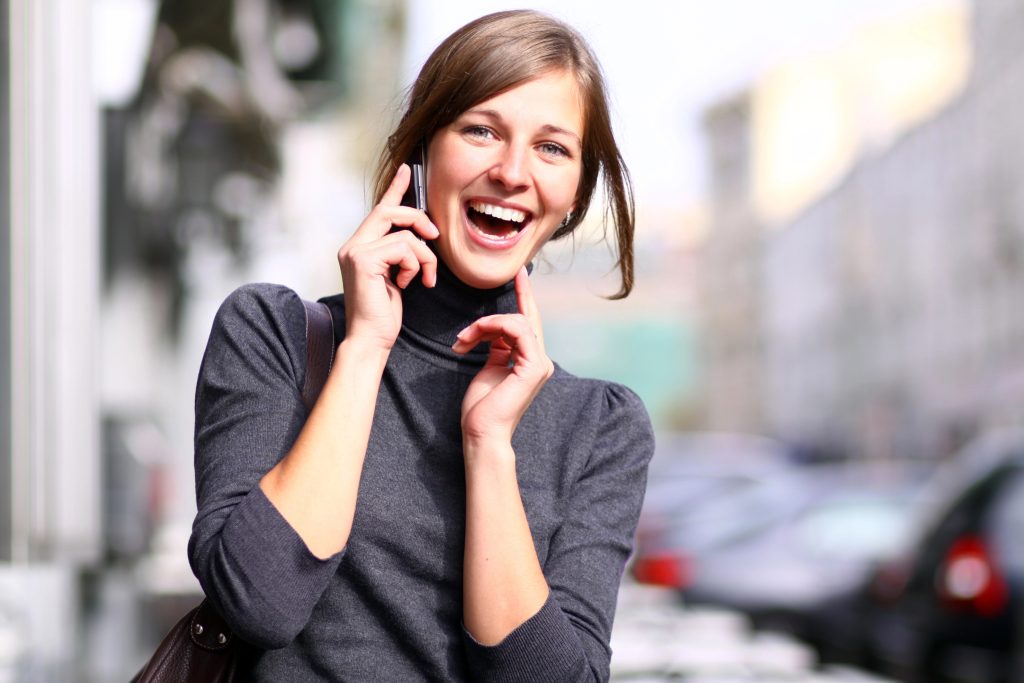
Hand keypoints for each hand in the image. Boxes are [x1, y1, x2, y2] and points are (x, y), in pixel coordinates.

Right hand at [337, 164, 437, 350]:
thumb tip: (419, 236)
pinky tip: (407, 285)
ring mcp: (355, 252)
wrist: (370, 339)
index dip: (395, 189)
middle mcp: (352, 246)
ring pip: (404, 234)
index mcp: (360, 247)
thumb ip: (399, 254)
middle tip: (435, 236)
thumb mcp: (396, 277)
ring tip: (423, 279)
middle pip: (390, 212)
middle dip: (418, 219)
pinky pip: (404, 248)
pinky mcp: (363, 261)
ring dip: (424, 257)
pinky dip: (416, 266)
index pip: (379, 210)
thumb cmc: (383, 314)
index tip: (407, 171)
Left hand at [453, 268, 554, 444]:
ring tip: (463, 340)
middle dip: (516, 298)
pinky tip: (474, 336)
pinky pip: (518, 330)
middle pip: (527, 318)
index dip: (525, 298)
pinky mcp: (534, 367)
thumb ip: (497, 348)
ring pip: (518, 322)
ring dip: (486, 324)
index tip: (519, 276)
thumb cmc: (481, 407)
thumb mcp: (489, 368)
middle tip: (506, 285)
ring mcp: (540, 364)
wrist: (482, 432)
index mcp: (530, 361)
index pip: (528, 323)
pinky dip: (494, 327)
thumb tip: (493, 332)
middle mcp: (540, 361)